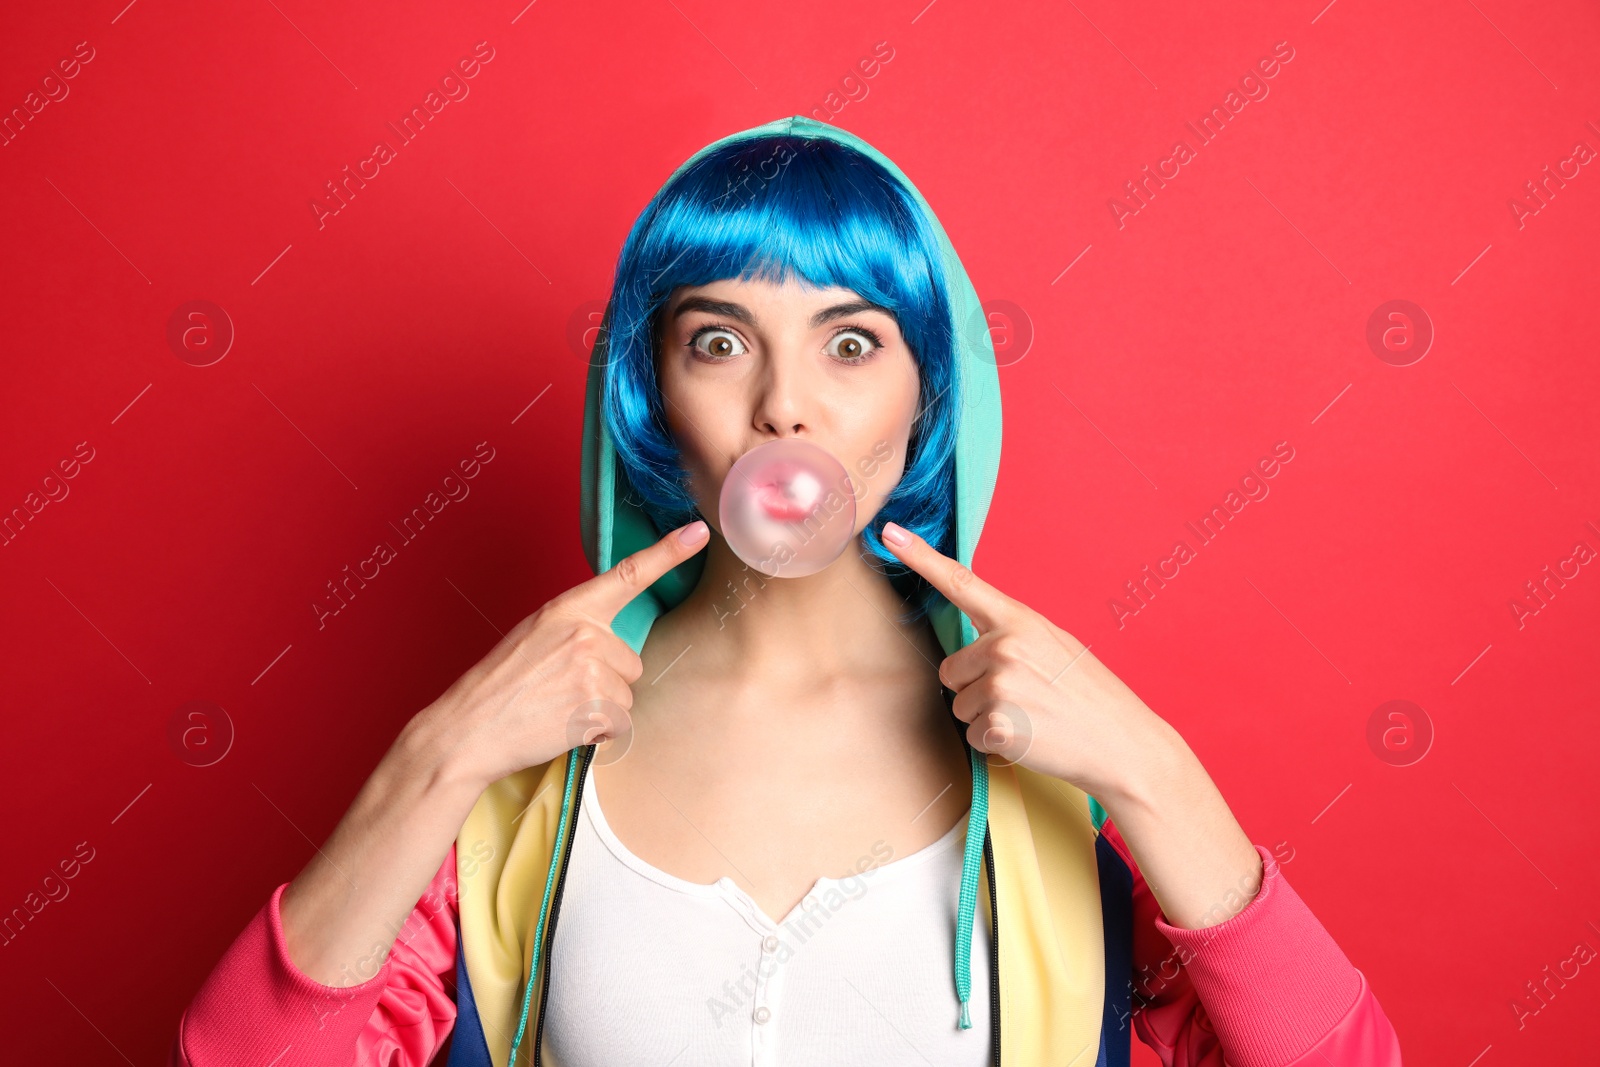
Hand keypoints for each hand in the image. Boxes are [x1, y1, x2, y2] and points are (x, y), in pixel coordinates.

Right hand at [413, 519, 710, 788]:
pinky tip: (563, 726)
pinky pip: (619, 722)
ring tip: (558, 708)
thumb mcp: (535, 635)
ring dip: (601, 708)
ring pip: (626, 693)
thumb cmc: (499, 685)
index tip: (698, 532)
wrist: (469, 728)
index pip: (627, 574)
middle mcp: (586, 633)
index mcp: (569, 608)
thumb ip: (576, 628)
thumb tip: (610, 643)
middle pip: (631, 660)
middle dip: (606, 680)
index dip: (667, 552)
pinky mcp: (597, 707)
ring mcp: (593, 669)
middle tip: (561, 689)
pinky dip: (597, 731)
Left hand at [879, 521, 1178, 801]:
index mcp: (1019, 621)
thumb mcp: (1054, 644)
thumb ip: (1009, 634)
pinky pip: (972, 735)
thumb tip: (972, 641)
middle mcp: (1005, 647)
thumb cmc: (1087, 694)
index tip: (888, 532)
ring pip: (959, 705)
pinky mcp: (998, 725)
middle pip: (951, 670)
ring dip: (986, 717)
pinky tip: (1031, 737)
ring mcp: (1000, 686)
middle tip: (1023, 697)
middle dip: (975, 688)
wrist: (1123, 742)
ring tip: (1031, 716)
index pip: (961, 582)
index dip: (920, 556)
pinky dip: (996, 743)